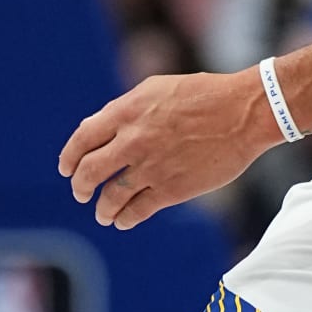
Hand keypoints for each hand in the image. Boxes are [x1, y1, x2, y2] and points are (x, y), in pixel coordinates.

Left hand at [58, 70, 277, 227]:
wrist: (244, 113)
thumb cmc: (205, 95)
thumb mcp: (157, 89)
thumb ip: (125, 109)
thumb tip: (97, 127)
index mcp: (127, 112)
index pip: (83, 138)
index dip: (69, 156)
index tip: (67, 167)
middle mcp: (133, 141)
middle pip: (89, 171)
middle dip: (80, 186)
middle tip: (80, 193)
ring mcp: (151, 167)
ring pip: (110, 197)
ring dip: (102, 209)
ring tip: (103, 215)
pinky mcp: (172, 189)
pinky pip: (137, 211)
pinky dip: (125, 219)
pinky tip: (123, 222)